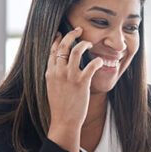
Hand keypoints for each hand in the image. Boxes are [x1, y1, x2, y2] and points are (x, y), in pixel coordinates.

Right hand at [45, 28, 103, 151]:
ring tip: (89, 43)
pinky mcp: (81, 83)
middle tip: (79, 29)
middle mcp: (58, 72)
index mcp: (50, 72)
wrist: (64, 122)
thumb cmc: (60, 107)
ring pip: (76, 51)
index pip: (52, 50)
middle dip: (71, 34)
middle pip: (63, 45)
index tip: (63, 33)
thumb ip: (55, 75)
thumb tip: (61, 66)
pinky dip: (97, 61)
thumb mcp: (52, 88)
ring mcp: (69, 76)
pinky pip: (91, 65)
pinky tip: (100, 61)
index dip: (58, 39)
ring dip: (84, 44)